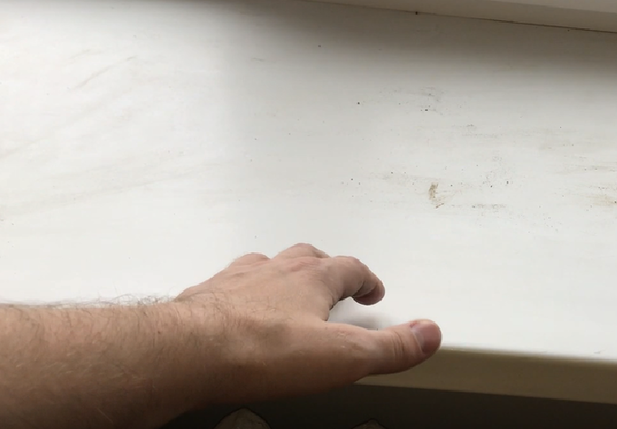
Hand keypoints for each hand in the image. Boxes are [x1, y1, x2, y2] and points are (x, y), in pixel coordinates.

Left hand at [174, 243, 440, 404]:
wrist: (188, 352)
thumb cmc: (260, 350)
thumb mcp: (343, 357)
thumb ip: (390, 347)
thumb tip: (428, 333)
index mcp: (312, 278)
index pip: (351, 268)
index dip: (366, 280)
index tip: (372, 290)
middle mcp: (274, 270)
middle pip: (307, 258)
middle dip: (324, 268)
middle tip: (332, 280)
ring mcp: (236, 281)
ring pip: (265, 265)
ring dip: (280, 274)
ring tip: (284, 288)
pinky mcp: (204, 299)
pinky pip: (227, 286)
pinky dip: (239, 293)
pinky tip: (236, 309)